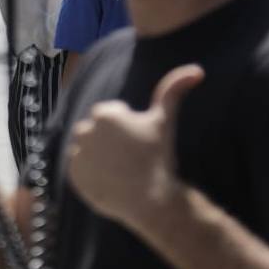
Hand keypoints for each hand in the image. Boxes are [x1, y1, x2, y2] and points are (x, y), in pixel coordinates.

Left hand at [65, 64, 204, 230]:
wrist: (152, 199)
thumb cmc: (159, 156)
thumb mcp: (164, 120)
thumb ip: (173, 90)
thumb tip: (196, 69)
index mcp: (104, 114)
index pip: (107, 114)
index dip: (125, 127)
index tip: (136, 141)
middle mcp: (85, 131)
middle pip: (93, 130)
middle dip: (107, 140)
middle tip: (128, 157)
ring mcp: (78, 154)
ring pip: (85, 148)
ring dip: (97, 155)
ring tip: (119, 168)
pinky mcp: (72, 174)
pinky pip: (78, 168)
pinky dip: (90, 173)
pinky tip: (110, 180)